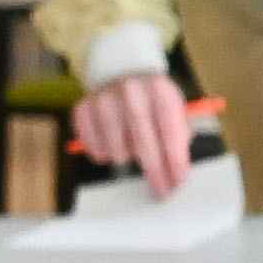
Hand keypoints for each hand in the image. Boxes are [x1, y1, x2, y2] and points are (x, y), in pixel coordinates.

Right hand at [66, 71, 192, 192]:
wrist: (121, 72)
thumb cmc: (152, 99)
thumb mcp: (173, 107)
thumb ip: (179, 135)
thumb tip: (177, 172)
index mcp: (159, 88)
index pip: (169, 129)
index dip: (175, 159)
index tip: (178, 182)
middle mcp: (130, 90)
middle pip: (143, 141)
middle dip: (154, 170)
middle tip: (161, 190)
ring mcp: (103, 98)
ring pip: (116, 148)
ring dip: (127, 157)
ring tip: (132, 150)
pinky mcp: (83, 108)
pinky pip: (92, 145)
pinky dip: (103, 153)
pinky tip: (112, 146)